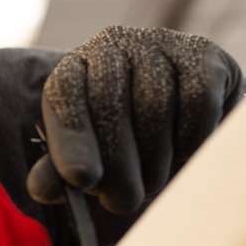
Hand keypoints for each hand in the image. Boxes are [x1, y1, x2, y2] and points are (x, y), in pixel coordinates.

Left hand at [27, 26, 242, 215]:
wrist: (180, 119)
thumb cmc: (121, 143)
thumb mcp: (86, 157)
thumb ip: (59, 172)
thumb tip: (43, 189)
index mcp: (73, 70)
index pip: (65, 94)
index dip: (72, 138)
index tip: (81, 178)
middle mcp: (112, 46)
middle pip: (110, 103)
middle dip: (118, 162)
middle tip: (121, 201)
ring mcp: (158, 44)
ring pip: (156, 105)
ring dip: (155, 158)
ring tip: (152, 180)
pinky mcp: (202, 53)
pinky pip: (198, 101)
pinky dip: (191, 138)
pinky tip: (184, 152)